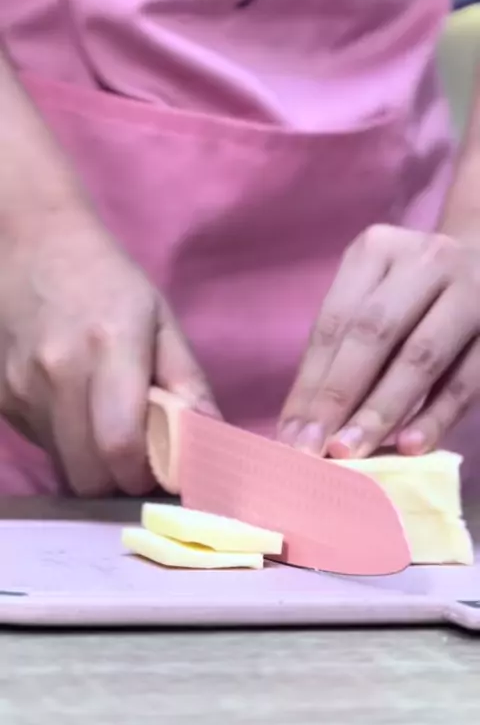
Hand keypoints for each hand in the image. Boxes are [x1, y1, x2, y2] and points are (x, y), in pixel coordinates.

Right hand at [0, 207, 216, 495]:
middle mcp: (58, 372)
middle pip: (88, 475)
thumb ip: (188, 383)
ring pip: (63, 465)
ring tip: (107, 428)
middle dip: (118, 481)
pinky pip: (41, 444)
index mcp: (109, 348)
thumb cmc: (108, 281)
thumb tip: (216, 440)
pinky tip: (75, 409)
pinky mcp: (1, 398)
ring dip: (91, 463)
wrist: (31, 244)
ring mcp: (21, 387)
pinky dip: (65, 443)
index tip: (160, 470)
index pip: (120, 445)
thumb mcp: (161, 320)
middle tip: (137, 458)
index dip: (143, 475)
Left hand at [279, 225, 479, 458]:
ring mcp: (472, 289)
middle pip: (373, 333)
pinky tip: (410, 446)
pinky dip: (436, 416)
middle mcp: (426, 260)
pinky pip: (466, 380)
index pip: (336, 322)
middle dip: (337, 397)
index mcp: (378, 249)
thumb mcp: (376, 296)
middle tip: (312, 450)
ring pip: (420, 357)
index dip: (310, 382)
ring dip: (381, 411)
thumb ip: (345, 347)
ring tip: (350, 452)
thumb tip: (305, 423)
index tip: (288, 436)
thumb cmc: (415, 295)